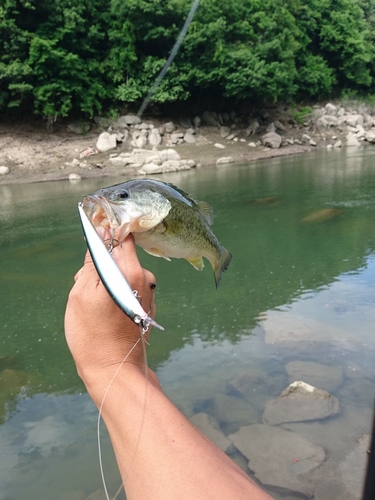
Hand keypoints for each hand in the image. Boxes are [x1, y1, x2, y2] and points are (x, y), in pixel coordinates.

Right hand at [64, 233, 156, 382]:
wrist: (114, 371)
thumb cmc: (93, 334)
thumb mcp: (83, 294)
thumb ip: (93, 263)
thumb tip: (101, 237)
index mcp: (131, 271)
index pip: (122, 237)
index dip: (105, 235)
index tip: (90, 243)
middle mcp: (145, 279)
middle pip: (120, 256)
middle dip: (101, 263)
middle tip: (83, 283)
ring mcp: (148, 294)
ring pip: (123, 273)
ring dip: (106, 280)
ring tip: (91, 302)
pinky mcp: (147, 307)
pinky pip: (129, 289)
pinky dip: (115, 292)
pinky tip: (104, 311)